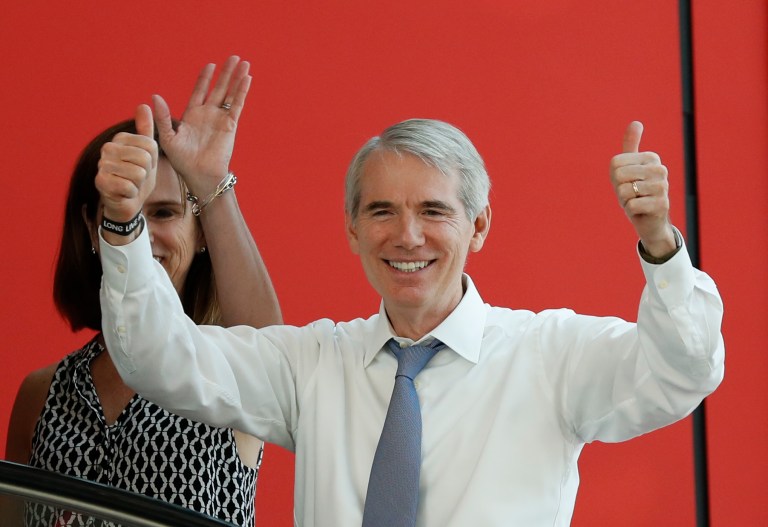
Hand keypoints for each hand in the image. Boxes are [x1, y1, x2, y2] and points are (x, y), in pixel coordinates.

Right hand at [95, 104, 156, 223]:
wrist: (127, 202)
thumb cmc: (138, 177)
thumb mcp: (147, 153)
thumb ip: (146, 131)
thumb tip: (144, 105)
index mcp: (120, 139)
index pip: (151, 145)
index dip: (153, 161)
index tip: (144, 166)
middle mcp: (108, 148)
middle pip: (145, 158)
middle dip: (146, 172)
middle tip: (137, 177)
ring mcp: (102, 164)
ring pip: (138, 173)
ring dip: (139, 184)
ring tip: (130, 184)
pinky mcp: (100, 182)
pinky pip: (129, 187)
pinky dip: (131, 193)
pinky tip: (124, 193)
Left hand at [153, 55, 251, 195]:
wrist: (200, 174)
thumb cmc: (182, 160)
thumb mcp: (168, 137)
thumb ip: (163, 117)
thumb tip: (154, 96)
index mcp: (193, 115)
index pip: (200, 91)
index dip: (205, 78)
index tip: (210, 65)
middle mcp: (208, 114)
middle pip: (219, 88)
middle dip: (226, 73)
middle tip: (233, 58)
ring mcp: (220, 118)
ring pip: (230, 93)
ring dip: (236, 78)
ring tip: (244, 63)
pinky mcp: (230, 124)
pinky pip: (237, 104)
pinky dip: (242, 91)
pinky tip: (247, 79)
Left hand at [610, 121, 676, 256]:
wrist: (650, 220)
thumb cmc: (636, 192)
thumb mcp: (629, 167)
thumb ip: (631, 145)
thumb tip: (636, 122)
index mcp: (651, 157)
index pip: (615, 163)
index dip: (615, 178)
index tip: (627, 183)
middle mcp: (660, 169)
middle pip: (619, 176)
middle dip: (620, 190)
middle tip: (631, 194)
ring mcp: (663, 187)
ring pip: (625, 191)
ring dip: (625, 201)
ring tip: (637, 202)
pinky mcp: (661, 204)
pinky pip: (631, 205)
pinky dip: (631, 211)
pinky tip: (641, 211)